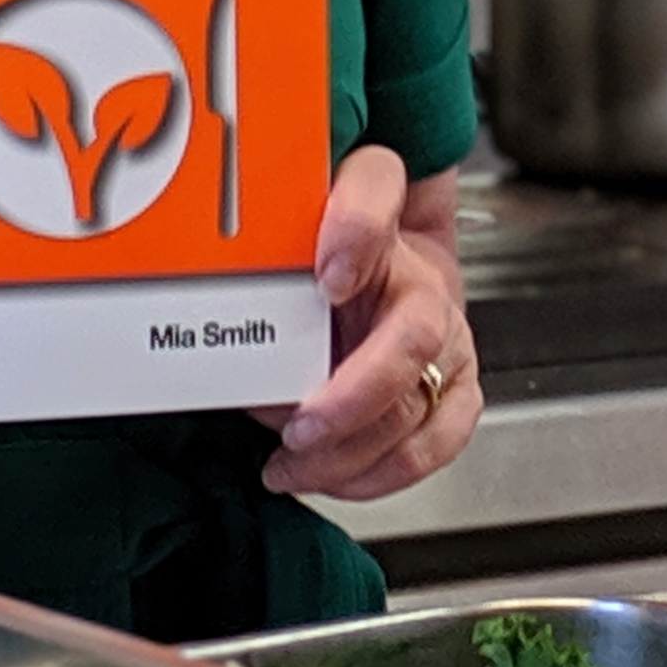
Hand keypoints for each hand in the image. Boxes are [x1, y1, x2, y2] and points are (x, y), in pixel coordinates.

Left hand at [254, 149, 475, 500]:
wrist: (380, 276)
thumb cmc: (317, 264)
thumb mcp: (278, 241)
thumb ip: (251, 257)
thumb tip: (210, 325)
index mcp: (372, 217)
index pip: (375, 190)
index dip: (357, 231)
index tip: (326, 277)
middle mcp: (418, 274)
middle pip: (411, 333)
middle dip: (352, 396)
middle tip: (296, 426)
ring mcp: (445, 333)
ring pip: (419, 399)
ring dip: (354, 448)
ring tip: (293, 462)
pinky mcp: (456, 384)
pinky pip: (440, 436)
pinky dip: (385, 470)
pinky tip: (334, 476)